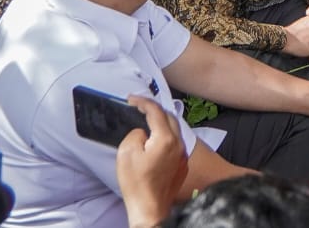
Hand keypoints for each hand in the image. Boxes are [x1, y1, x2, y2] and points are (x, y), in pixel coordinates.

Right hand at [117, 96, 187, 227]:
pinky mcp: (182, 165)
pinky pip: (176, 142)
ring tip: (147, 120)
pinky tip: (155, 140)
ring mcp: (182, 154)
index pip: (156, 111)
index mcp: (166, 138)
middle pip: (169, 117)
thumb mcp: (127, 153)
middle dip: (154, 109)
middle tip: (139, 107)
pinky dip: (166, 136)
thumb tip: (143, 132)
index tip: (131, 99)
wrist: (149, 209)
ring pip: (174, 129)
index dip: (143, 101)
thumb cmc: (137, 183)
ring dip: (161, 122)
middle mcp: (178, 143)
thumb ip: (135, 134)